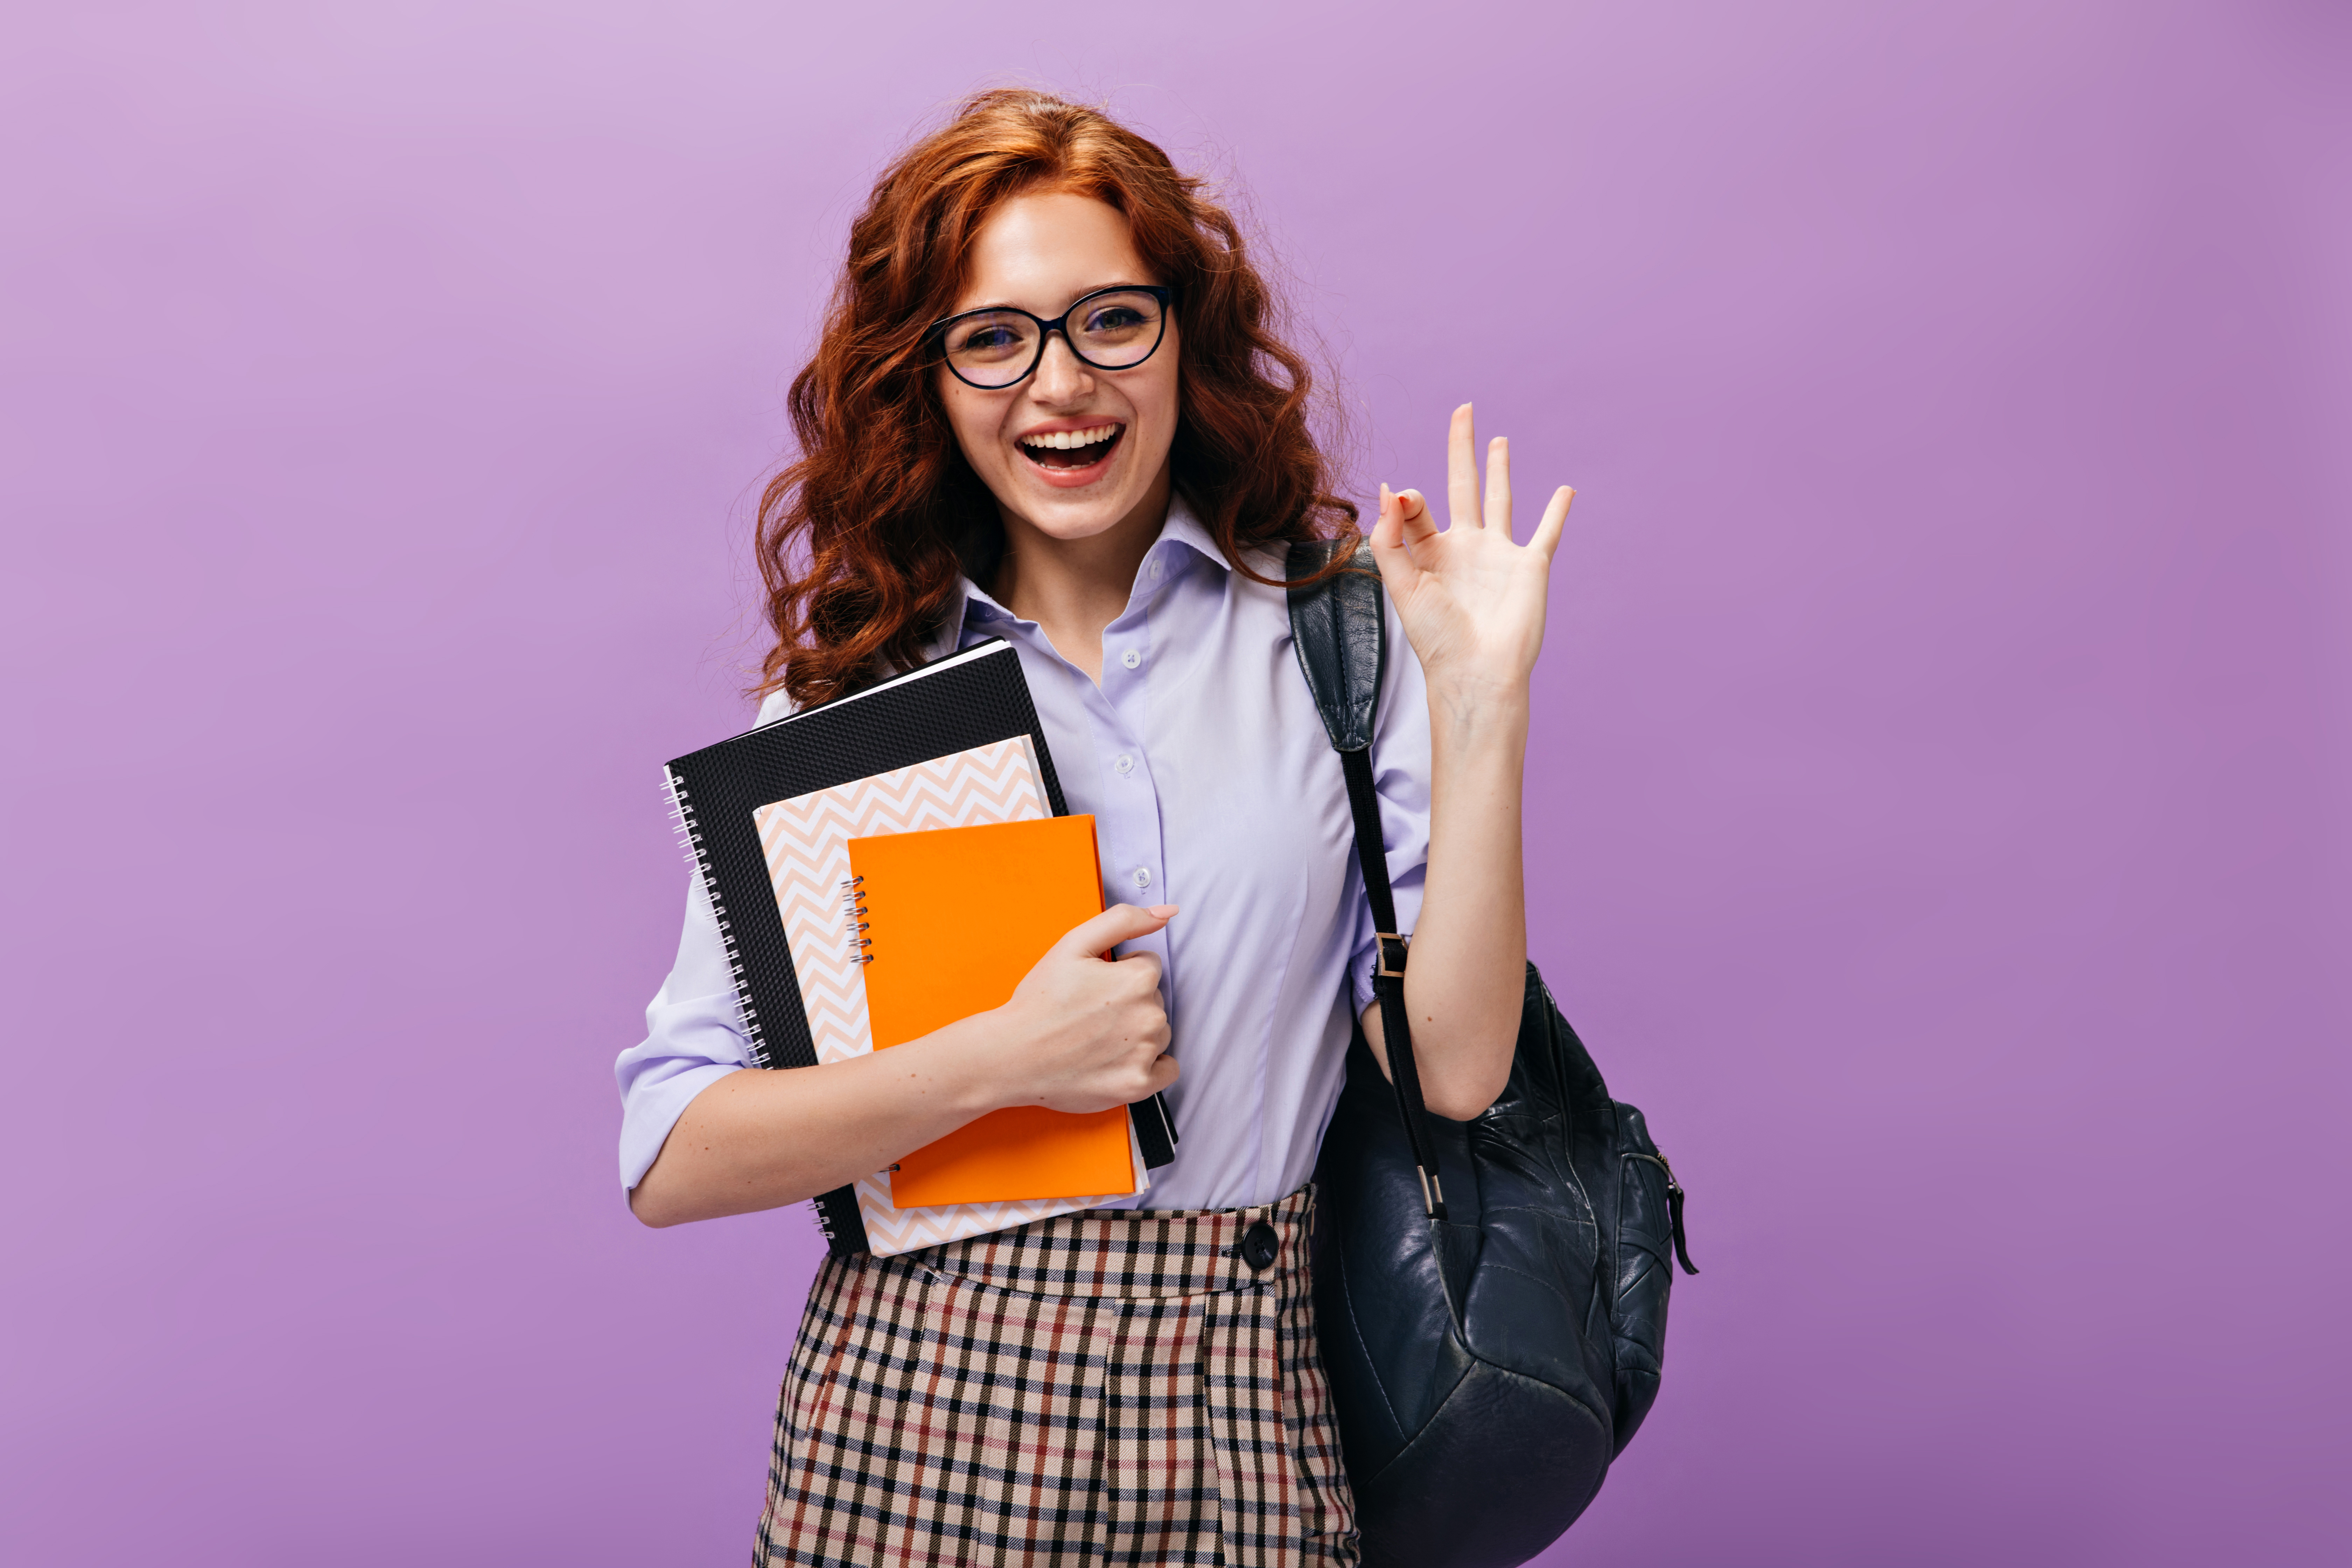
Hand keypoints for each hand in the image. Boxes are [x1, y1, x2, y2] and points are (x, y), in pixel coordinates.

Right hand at [987, 903, 1178, 1113]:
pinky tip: (1119, 1060)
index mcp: (1138, 978)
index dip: (1119, 972)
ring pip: (1159, 1032)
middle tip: (1090, 1014)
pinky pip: (1167, 1069)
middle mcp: (1149, 1016)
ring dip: (1137, 1032)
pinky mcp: (1138, 1085)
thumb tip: (1167, 911)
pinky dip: (1150, 1065)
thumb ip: (1124, 920)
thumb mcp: (1074, 944)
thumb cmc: (1039, 1002)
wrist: (1011, 1055)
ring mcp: (1145, 1053)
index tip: (1095, 986)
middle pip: (1155, 1000)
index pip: (1148, 966)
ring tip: (1097, 1038)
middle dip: (1129, 1002)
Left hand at [1369, 404, 1571, 697]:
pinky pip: (1547, 532)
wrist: (1477, 671)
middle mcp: (1464, 548)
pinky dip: (1557, 511)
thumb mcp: (1401, 585)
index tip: (1404, 499)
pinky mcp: (1530, 566)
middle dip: (1462, 449)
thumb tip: (1389, 489)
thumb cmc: (1436, 638)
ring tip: (1498, 440)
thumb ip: (1390, 538)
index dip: (1406, 497)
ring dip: (1500, 469)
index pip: (1416, 508)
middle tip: (1463, 411)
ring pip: (1501, 500)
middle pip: (1463, 485)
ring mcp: (1499, 555)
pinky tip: (1566, 490)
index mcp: (1429, 552)